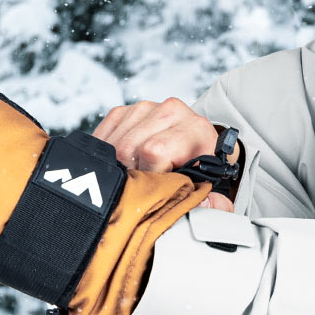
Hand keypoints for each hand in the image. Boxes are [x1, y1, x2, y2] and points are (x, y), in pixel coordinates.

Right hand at [93, 99, 235, 210]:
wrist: (196, 150)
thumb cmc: (200, 172)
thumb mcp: (210, 190)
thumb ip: (212, 203)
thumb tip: (206, 205)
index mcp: (195, 129)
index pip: (154, 151)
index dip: (148, 177)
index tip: (153, 190)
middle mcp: (171, 111)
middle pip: (127, 149)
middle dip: (129, 175)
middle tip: (140, 187)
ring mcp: (145, 108)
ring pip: (113, 144)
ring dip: (117, 167)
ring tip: (133, 177)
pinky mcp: (125, 111)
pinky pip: (102, 136)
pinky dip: (106, 156)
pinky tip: (121, 165)